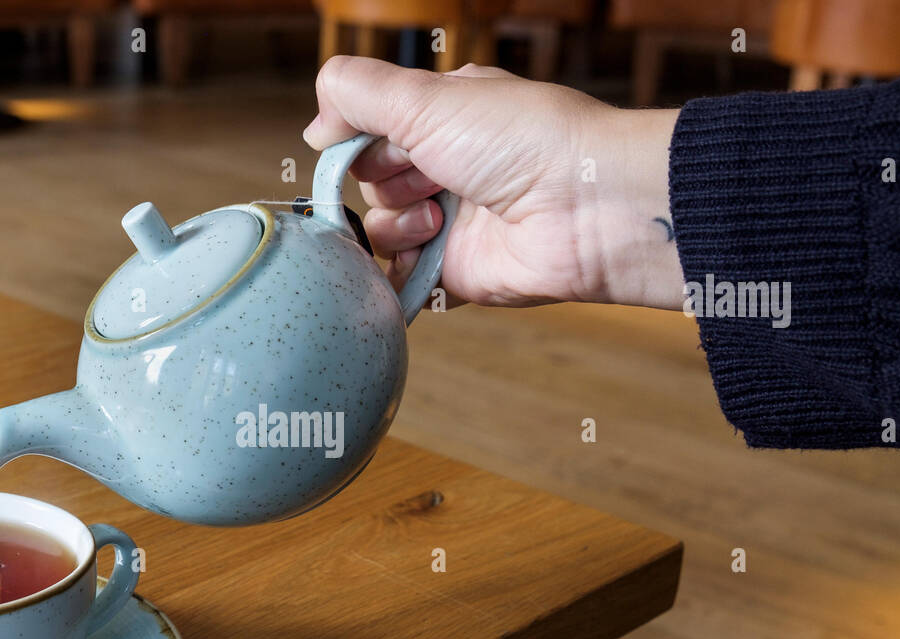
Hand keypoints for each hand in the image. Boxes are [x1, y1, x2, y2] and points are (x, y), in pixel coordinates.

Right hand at [304, 57, 684, 310]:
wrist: (585, 209)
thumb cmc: (522, 141)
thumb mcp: (426, 99)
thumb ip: (358, 95)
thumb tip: (314, 125)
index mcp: (447, 116)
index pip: (371, 128)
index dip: (359, 139)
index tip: (362, 142)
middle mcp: (448, 167)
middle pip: (370, 181)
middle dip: (385, 180)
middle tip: (424, 176)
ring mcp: (452, 223)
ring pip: (380, 231)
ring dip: (398, 224)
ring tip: (439, 218)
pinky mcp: (456, 274)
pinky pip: (402, 281)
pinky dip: (397, 278)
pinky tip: (414, 263)